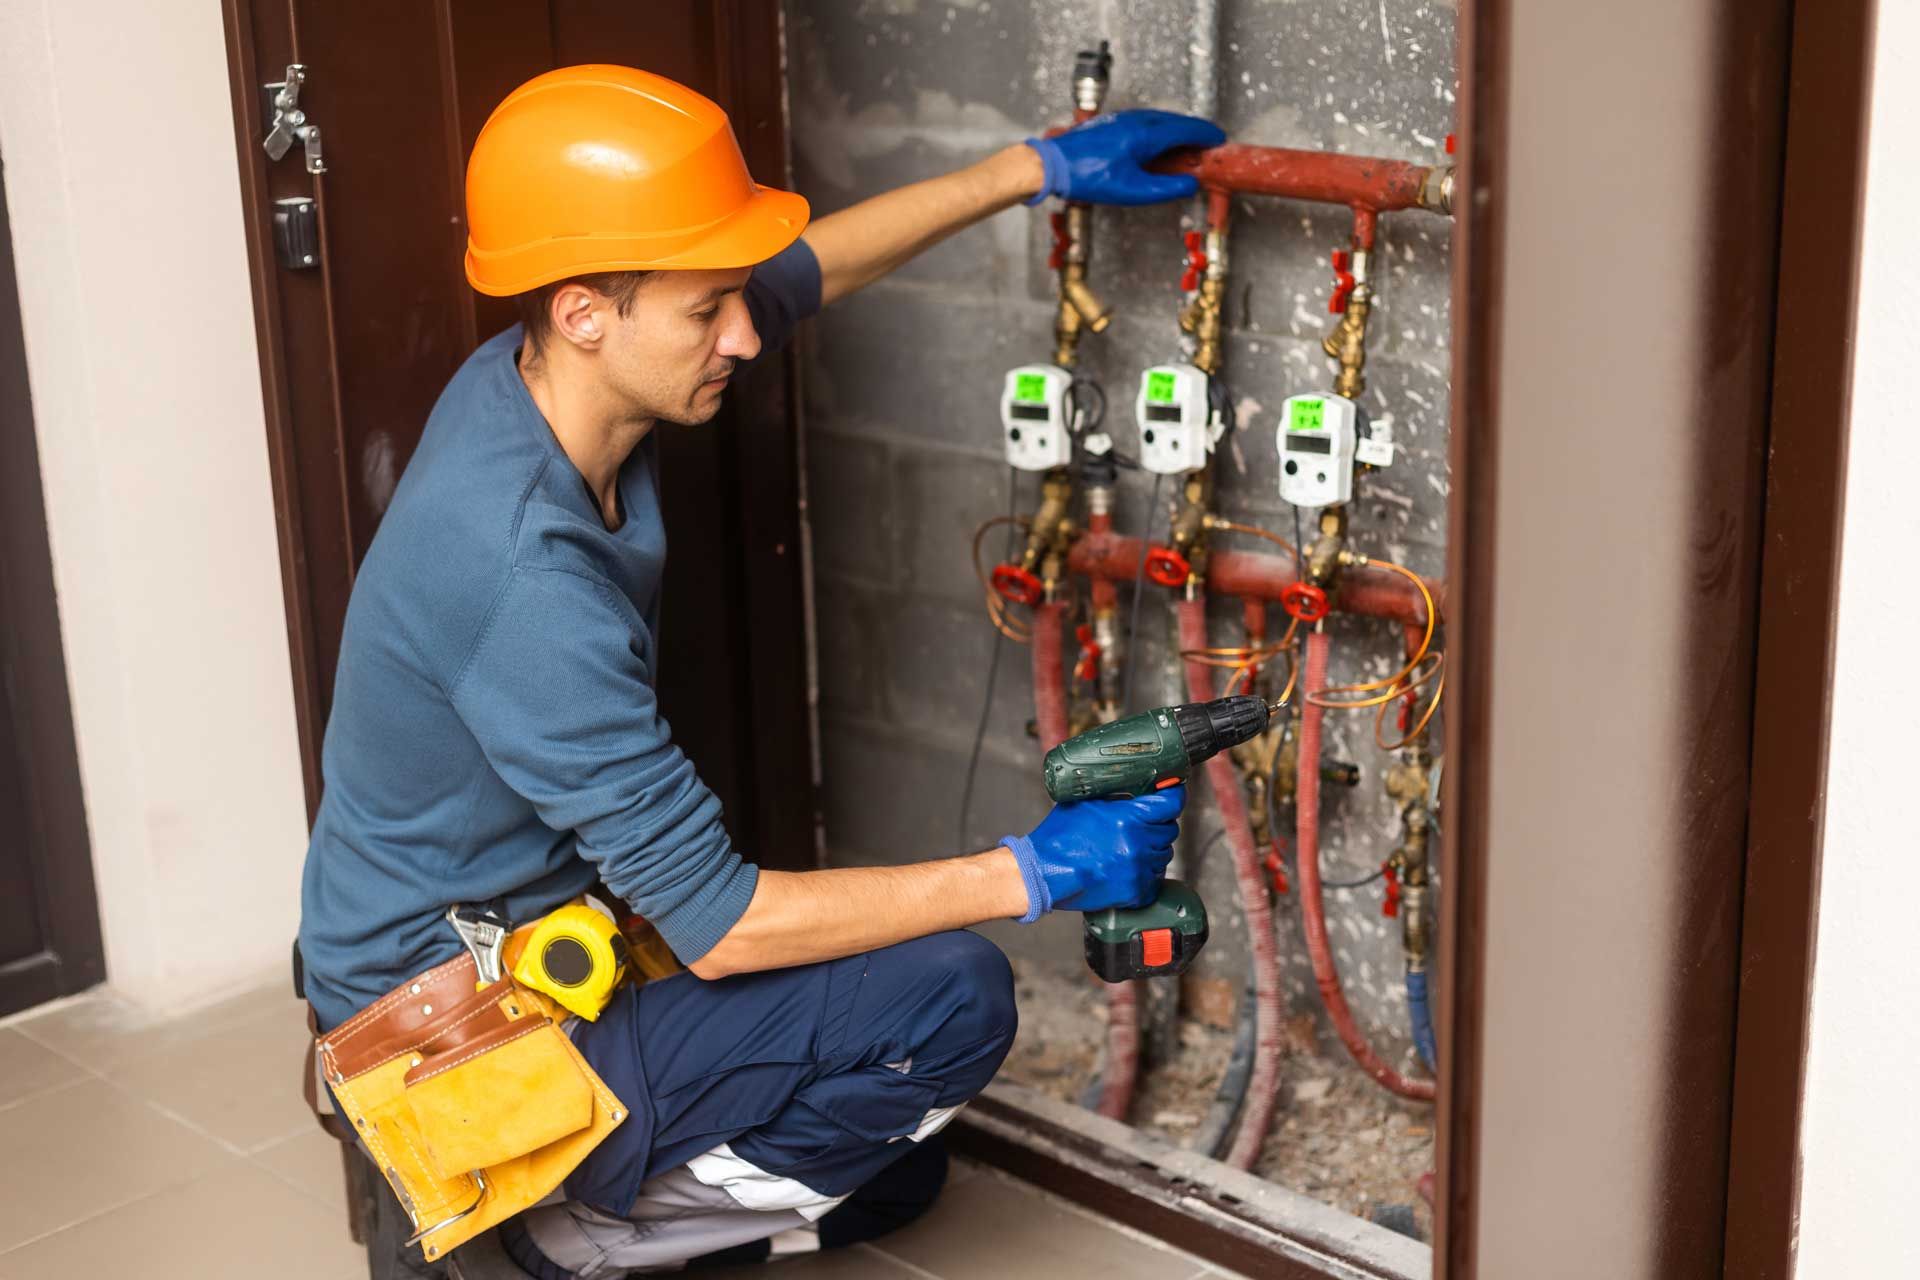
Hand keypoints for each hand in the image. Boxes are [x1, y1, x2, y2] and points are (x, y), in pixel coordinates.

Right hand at [1002, 784, 1185, 920]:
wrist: (1042, 872)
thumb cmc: (1058, 838)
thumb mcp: (1085, 802)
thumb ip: (1114, 796)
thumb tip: (1133, 786)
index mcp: (1128, 818)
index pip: (1171, 804)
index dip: (1174, 796)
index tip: (1173, 795)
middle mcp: (1138, 843)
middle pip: (1168, 830)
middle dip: (1157, 824)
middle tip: (1142, 824)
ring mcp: (1138, 870)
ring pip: (1163, 855)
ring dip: (1151, 850)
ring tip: (1130, 848)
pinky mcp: (1134, 892)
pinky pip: (1155, 880)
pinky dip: (1146, 874)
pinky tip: (1129, 868)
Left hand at [1023, 110, 1225, 206]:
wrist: (1052, 164)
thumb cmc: (1088, 177)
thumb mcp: (1132, 191)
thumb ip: (1165, 188)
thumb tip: (1190, 185)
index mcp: (1146, 133)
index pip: (1187, 129)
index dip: (1206, 135)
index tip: (1219, 141)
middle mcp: (1137, 119)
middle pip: (1176, 122)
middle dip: (1195, 133)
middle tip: (1207, 147)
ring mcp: (1124, 118)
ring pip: (1160, 121)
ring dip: (1177, 133)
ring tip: (1186, 149)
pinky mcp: (1113, 123)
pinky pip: (1146, 123)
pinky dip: (1161, 132)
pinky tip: (1157, 147)